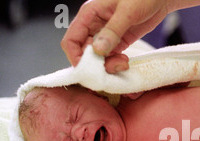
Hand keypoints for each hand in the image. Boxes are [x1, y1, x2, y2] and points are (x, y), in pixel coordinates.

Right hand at [61, 0, 199, 73]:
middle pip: (83, 53)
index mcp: (89, 14)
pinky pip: (110, 58)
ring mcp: (105, 35)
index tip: (89, 69)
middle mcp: (94, 26)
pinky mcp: (117, 42)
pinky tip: (125, 62)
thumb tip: (97, 50)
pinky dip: (115, 63)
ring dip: (108, 65)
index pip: (71, 40)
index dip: (76, 57)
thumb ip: (112, 31)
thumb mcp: (127, 12)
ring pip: (97, 58)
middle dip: (96, 64)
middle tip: (115, 66)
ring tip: (124, 63)